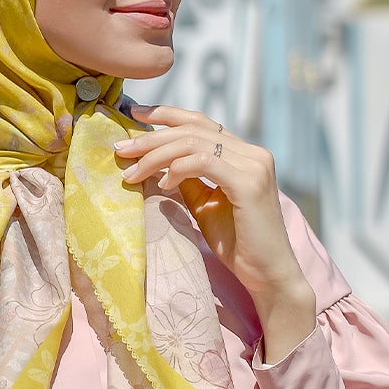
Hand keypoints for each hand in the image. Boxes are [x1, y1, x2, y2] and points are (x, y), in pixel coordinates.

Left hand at [116, 105, 316, 361]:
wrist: (267, 275)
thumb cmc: (238, 245)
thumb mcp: (205, 206)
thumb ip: (188, 181)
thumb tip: (158, 164)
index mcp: (243, 155)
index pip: (201, 123)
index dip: (167, 114)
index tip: (135, 114)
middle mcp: (252, 153)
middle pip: (193, 129)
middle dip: (151, 136)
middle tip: (121, 148)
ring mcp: (254, 165)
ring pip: (194, 143)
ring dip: (156, 155)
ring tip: (131, 172)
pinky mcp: (249, 182)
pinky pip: (204, 162)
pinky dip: (178, 169)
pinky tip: (162, 184)